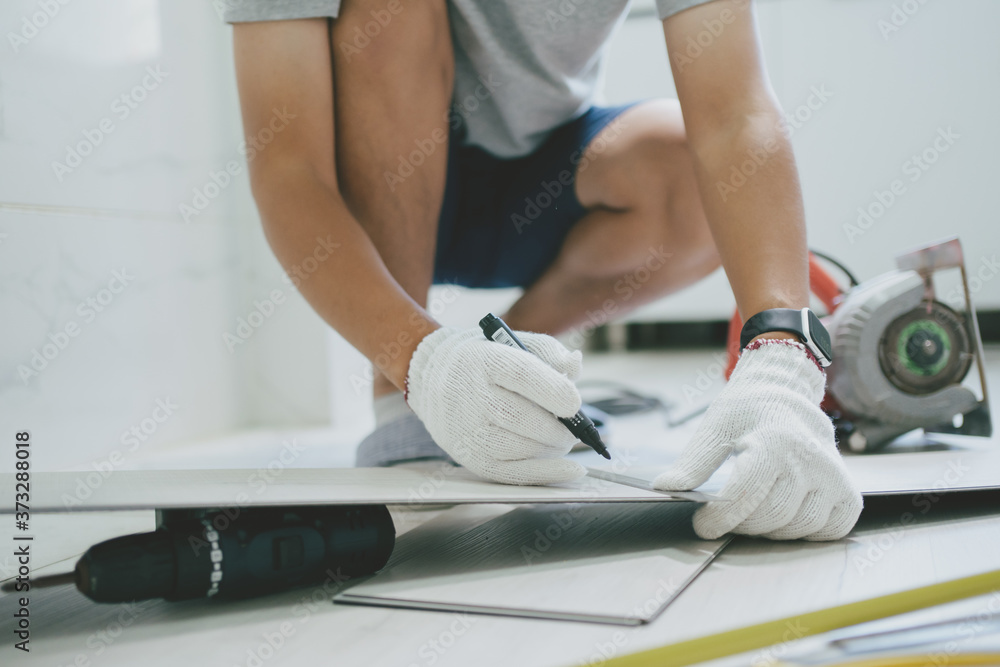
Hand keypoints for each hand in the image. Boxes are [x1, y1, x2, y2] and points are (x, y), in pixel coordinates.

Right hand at [405, 326, 585, 484]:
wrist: (432, 377)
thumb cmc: (482, 361)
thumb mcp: (511, 341)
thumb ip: (548, 351)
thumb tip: (574, 367)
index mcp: (485, 360)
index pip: (521, 374)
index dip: (554, 390)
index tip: (575, 403)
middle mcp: (471, 396)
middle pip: (524, 418)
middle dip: (560, 427)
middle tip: (573, 427)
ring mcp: (468, 430)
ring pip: (523, 448)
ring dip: (553, 447)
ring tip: (559, 438)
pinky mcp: (470, 457)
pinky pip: (512, 473)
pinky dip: (546, 473)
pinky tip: (569, 470)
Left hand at [653, 340, 862, 540]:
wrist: (786, 394)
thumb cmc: (748, 410)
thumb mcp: (714, 428)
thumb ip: (692, 462)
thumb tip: (665, 487)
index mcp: (774, 442)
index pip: (744, 496)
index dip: (719, 518)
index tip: (703, 525)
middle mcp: (809, 460)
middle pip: (769, 517)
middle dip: (740, 524)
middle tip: (727, 514)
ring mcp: (832, 478)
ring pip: (796, 529)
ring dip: (769, 529)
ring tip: (754, 509)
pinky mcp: (847, 492)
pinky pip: (830, 530)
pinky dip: (806, 530)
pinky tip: (788, 512)